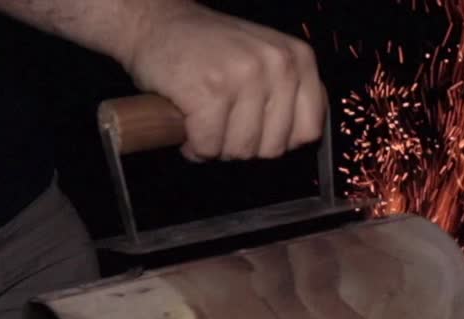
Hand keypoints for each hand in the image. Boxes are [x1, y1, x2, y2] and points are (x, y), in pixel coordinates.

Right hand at [122, 2, 325, 160]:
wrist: (154, 23)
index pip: (309, 131)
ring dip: (216, 146)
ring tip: (204, 121)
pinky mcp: (211, 90)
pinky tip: (187, 122)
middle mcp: (279, 64)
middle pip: (273, 148)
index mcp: (299, 58)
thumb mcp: (265, 59)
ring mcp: (246, 75)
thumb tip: (305, 139)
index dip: (278, 141)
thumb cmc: (208, 49)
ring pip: (241, 150)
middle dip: (243, 146)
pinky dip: (194, 145)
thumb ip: (290, 94)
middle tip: (222, 124)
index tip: (255, 129)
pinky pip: (209, 146)